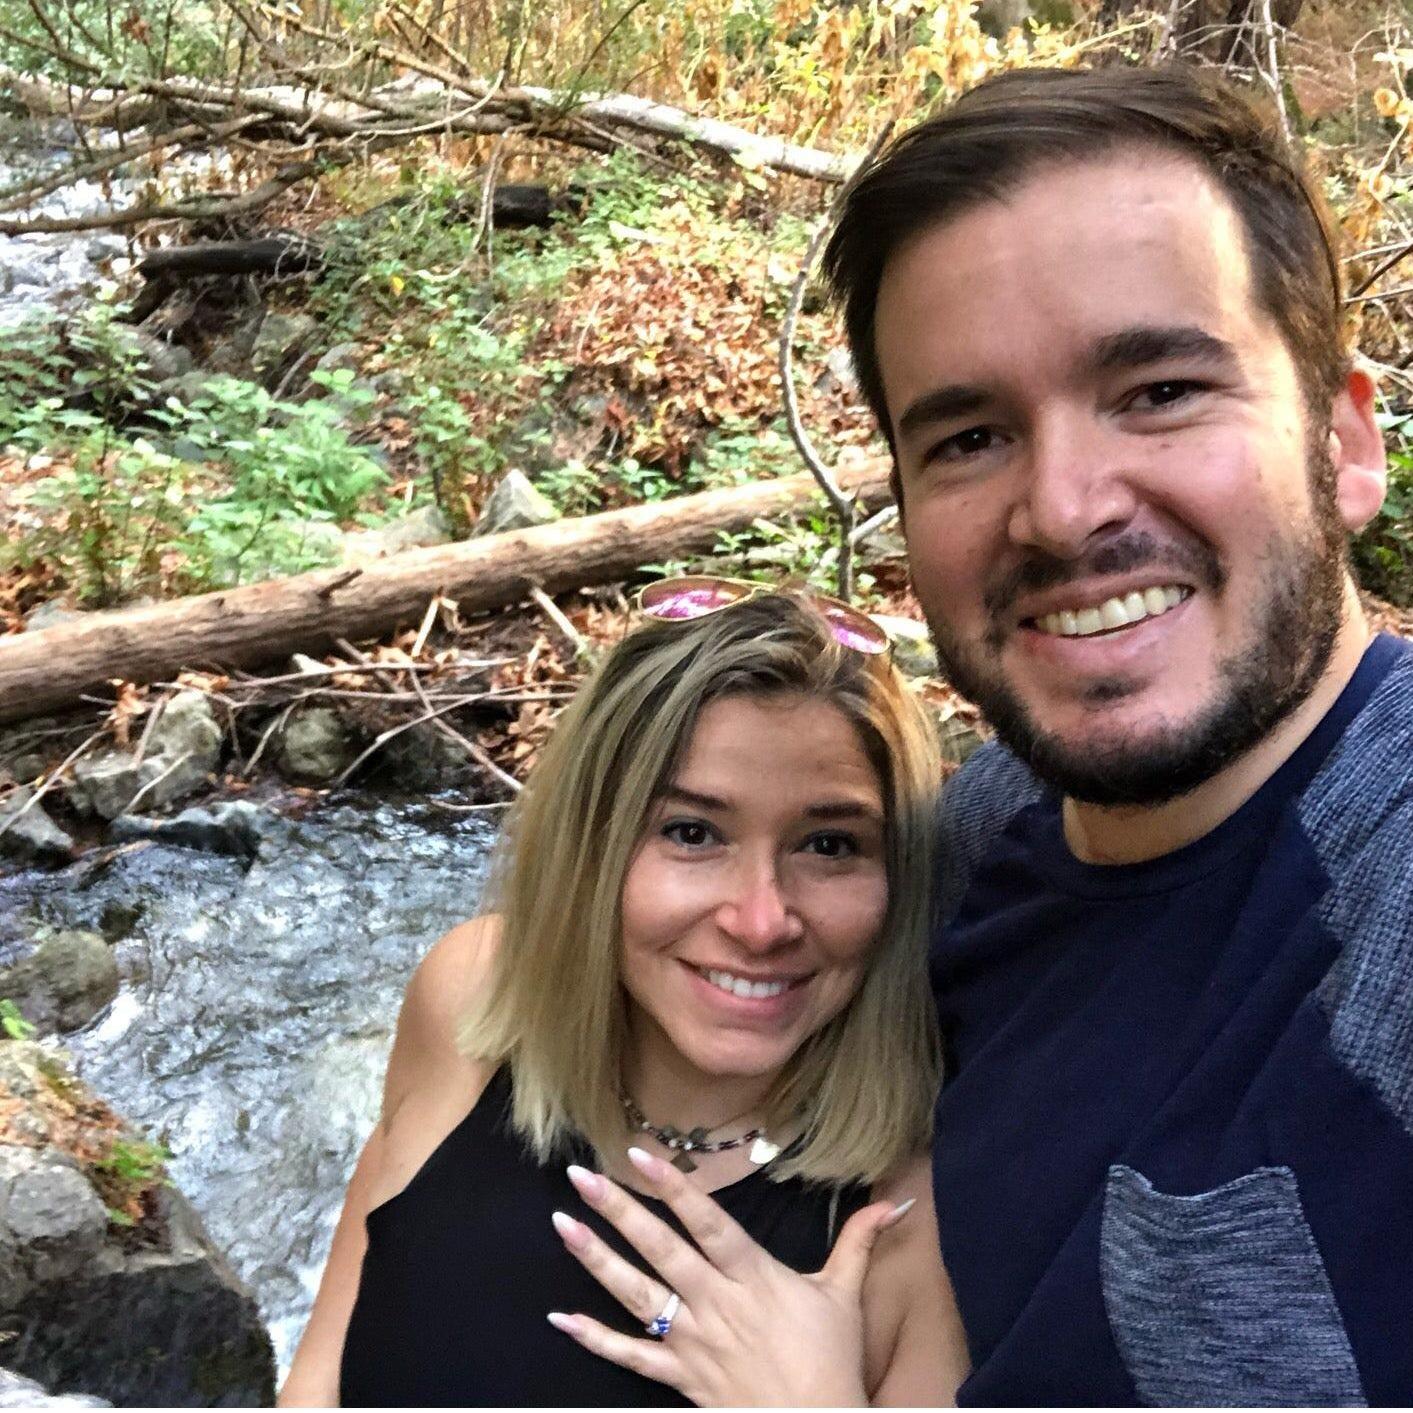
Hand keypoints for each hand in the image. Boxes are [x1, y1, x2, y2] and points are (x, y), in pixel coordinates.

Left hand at [546, 1146, 912, 1406]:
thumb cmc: (832, 1363)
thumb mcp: (844, 1295)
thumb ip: (859, 1242)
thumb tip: (894, 1203)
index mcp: (753, 1278)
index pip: (708, 1224)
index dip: (676, 1188)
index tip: (640, 1155)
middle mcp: (717, 1305)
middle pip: (662, 1251)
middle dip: (619, 1211)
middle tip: (582, 1176)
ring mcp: (694, 1342)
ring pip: (637, 1296)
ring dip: (597, 1260)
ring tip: (563, 1225)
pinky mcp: (681, 1378)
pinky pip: (631, 1357)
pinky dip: (594, 1339)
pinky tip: (561, 1318)